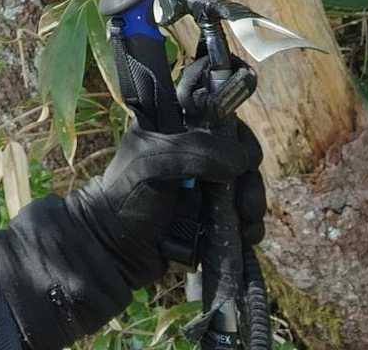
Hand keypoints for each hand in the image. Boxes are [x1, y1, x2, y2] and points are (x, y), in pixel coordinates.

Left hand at [74, 98, 263, 287]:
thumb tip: (244, 159)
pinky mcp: (208, 218)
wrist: (114, 250)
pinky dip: (248, 226)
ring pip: (243, 186)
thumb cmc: (128, 196)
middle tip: (246, 203)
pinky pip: (240, 217)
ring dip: (253, 205)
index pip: (217, 116)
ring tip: (247, 226)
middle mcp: (192, 155)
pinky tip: (245, 237)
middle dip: (249, 178)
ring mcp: (202, 188)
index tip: (246, 155)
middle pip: (237, 155)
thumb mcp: (156, 161)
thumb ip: (198, 151)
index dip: (237, 134)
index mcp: (175, 129)